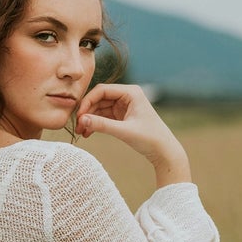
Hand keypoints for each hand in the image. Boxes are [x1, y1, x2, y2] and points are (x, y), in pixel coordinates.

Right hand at [75, 84, 190, 186]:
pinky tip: (88, 134)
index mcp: (131, 92)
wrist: (164, 151)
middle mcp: (127, 96)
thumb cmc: (150, 138)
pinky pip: (104, 117)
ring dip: (90, 120)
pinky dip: (96, 124)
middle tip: (77, 127)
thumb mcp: (124, 131)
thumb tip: (81, 121)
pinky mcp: (122, 116)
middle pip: (99, 99)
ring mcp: (124, 106)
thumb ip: (102, 125)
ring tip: (81, 133)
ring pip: (99, 109)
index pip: (102, 90)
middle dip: (87, 112)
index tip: (79, 117)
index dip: (88, 101)